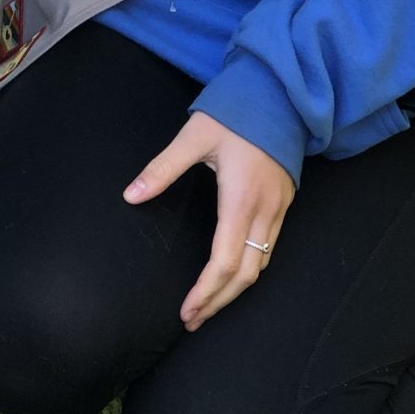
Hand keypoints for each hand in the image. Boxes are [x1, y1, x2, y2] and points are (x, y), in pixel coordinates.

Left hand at [124, 112, 295, 331]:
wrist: (280, 95)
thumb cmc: (235, 113)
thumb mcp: (194, 137)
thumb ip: (162, 169)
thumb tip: (130, 195)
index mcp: (240, 200)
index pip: (224, 262)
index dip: (206, 292)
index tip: (186, 311)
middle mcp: (264, 211)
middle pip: (245, 274)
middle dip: (219, 302)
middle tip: (193, 319)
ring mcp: (278, 209)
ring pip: (261, 265)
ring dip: (235, 290)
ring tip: (208, 305)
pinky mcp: (284, 203)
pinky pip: (270, 248)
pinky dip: (250, 270)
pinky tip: (232, 275)